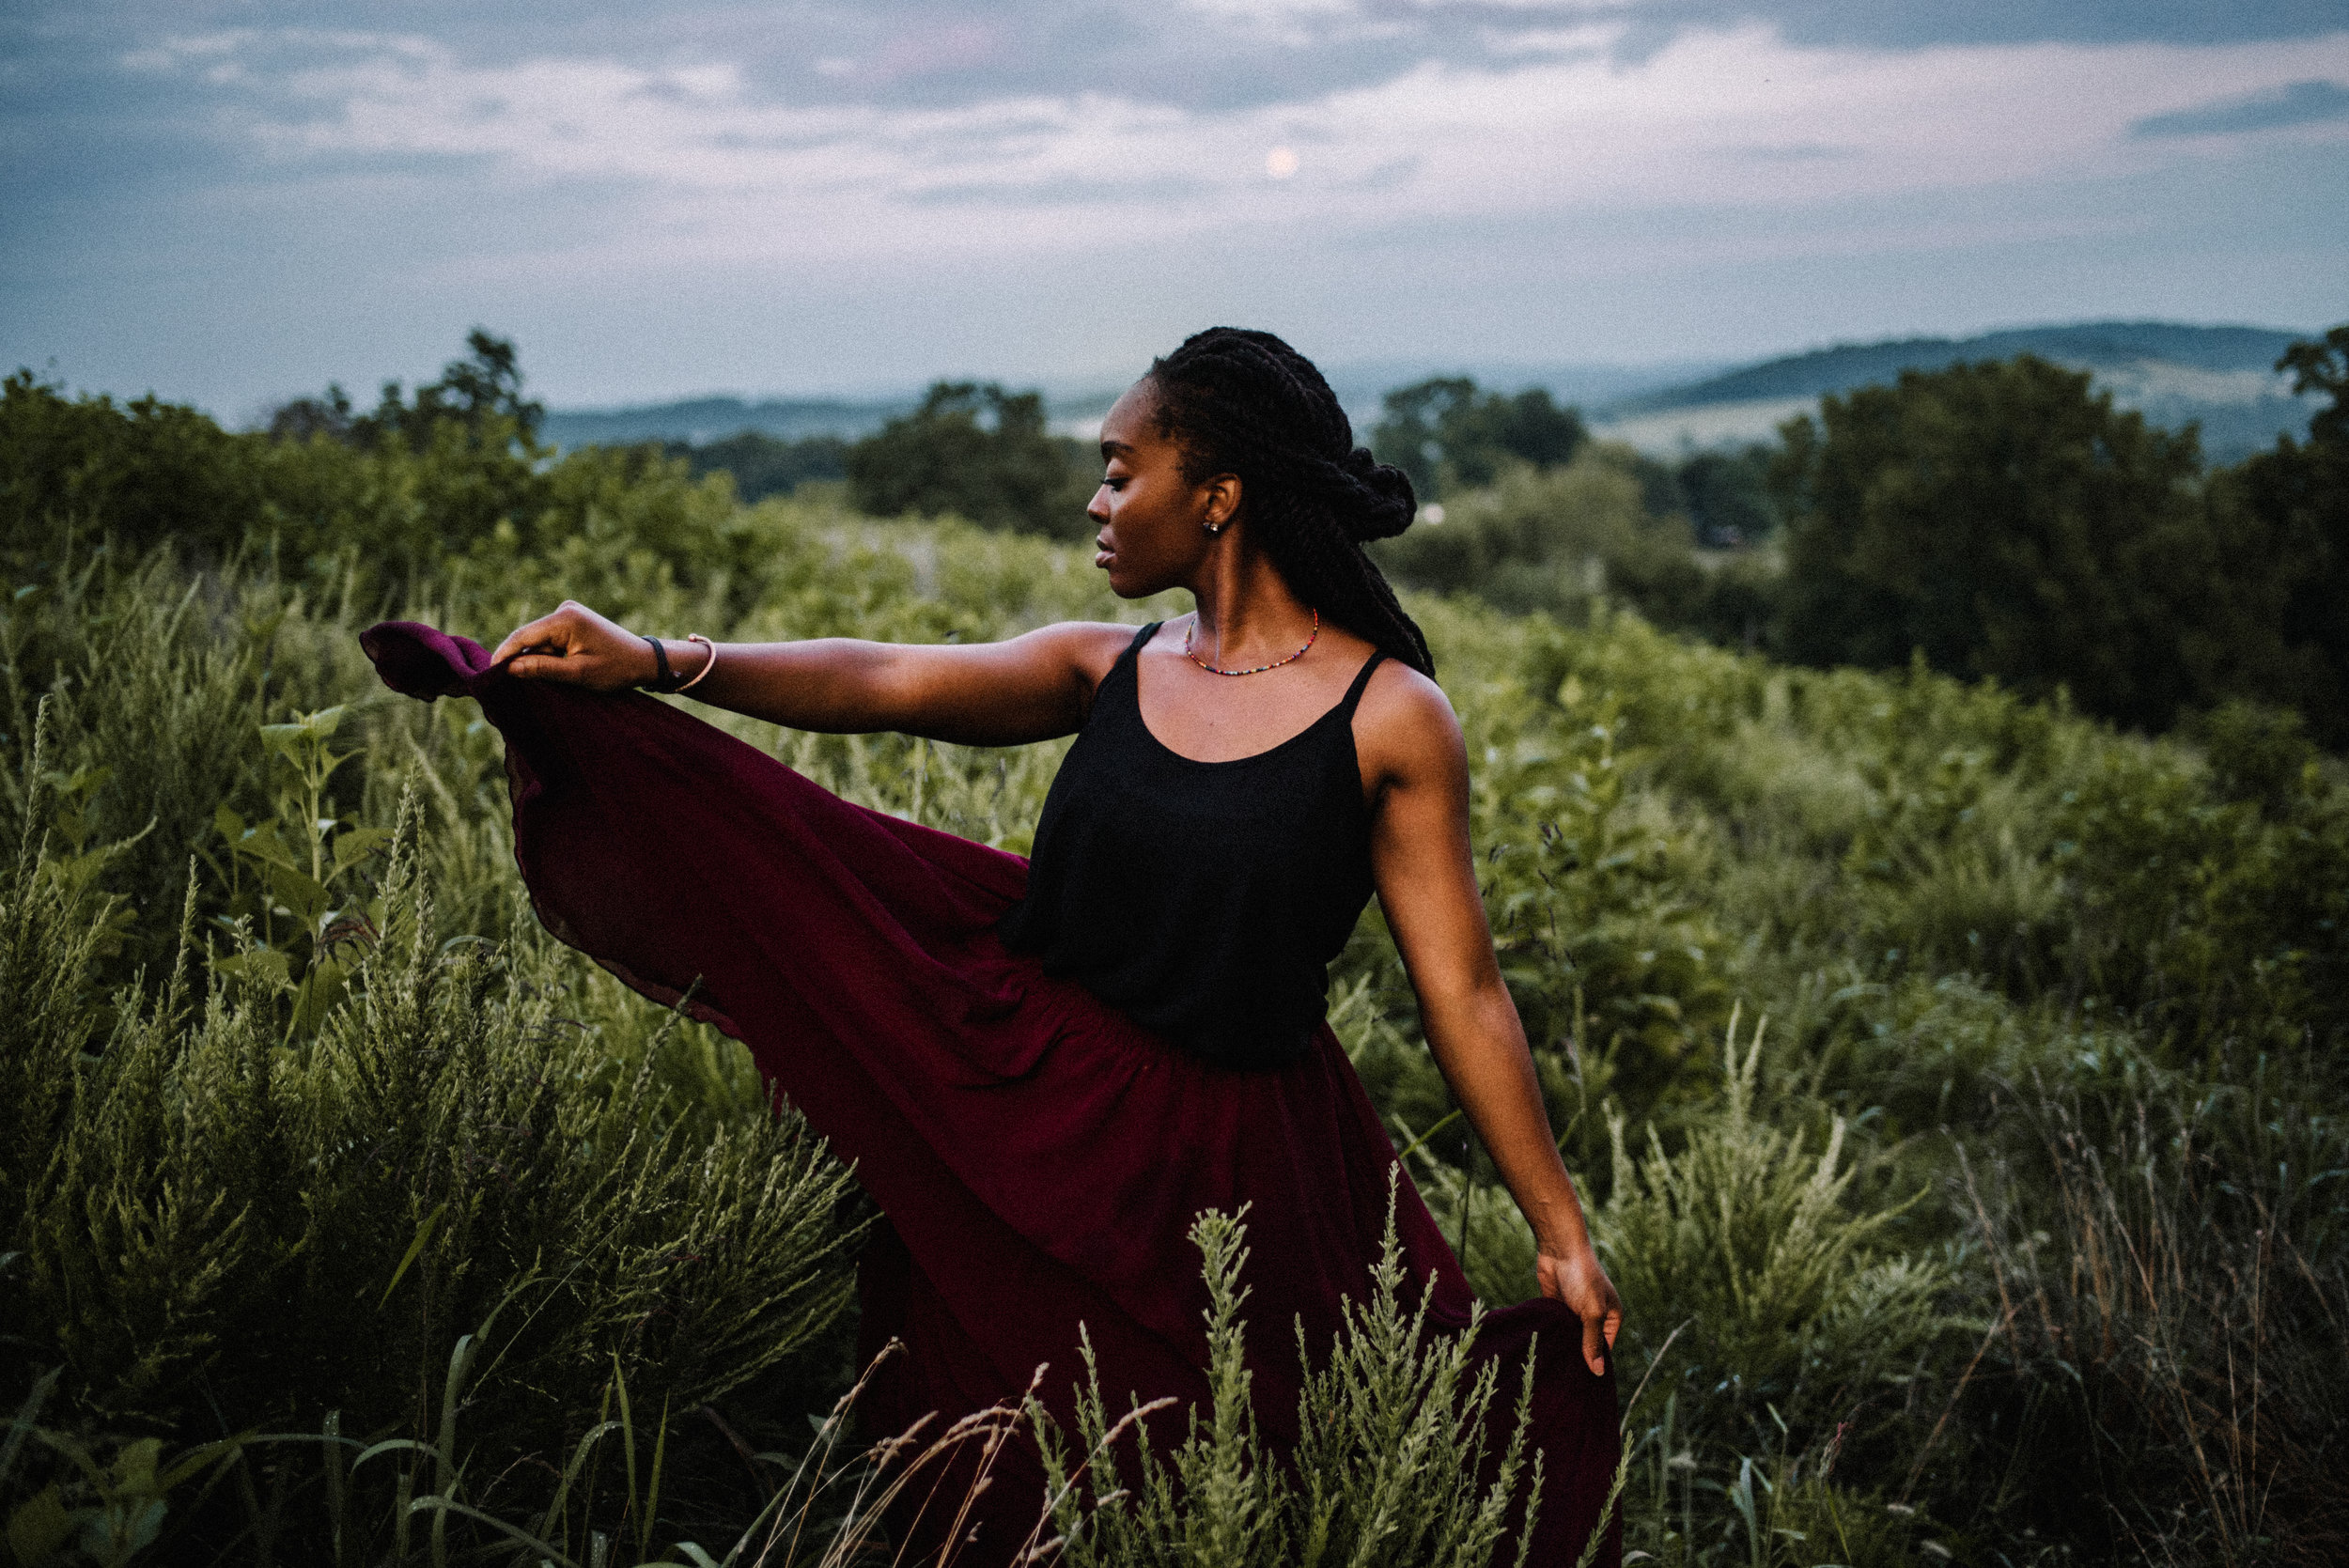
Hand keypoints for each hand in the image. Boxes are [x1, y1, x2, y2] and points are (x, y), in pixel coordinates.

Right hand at [490, 601, 655, 691]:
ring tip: (560, 675)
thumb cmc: (616, 668)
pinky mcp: (572, 619)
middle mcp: (565, 608)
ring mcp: (569, 612)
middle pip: (530, 637)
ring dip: (540, 658)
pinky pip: (550, 638)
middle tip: (522, 683)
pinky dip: (550, 654)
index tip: (489, 672)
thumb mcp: (578, 673)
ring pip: (540, 639)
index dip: (504, 654)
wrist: (644, 660)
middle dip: (524, 659)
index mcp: (565, 618)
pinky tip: (562, 667)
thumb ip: (543, 669)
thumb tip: (510, 668)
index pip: (523, 636)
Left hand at [1537, 1243, 1623, 1376]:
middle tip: (1566, 1383)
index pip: (1606, 1349)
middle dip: (1578, 1359)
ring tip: (1554, 1372)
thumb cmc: (1583, 1278)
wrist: (1559, 1249)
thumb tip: (1598, 1372)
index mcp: (1611, 1318)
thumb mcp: (1592, 1312)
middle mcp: (1594, 1317)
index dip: (1596, 1365)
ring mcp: (1574, 1313)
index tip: (1584, 1385)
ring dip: (1563, 1349)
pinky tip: (1544, 1353)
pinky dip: (1552, 1337)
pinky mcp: (1557, 1308)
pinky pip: (1556, 1329)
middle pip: (1587, 1345)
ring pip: (1569, 1338)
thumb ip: (1593, 1341)